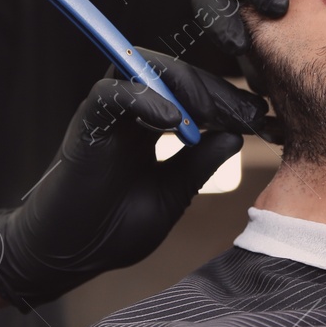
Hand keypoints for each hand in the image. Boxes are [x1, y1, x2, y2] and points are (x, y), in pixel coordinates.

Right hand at [0, 50, 268, 310]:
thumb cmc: (110, 231)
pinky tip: (174, 123)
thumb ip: (199, 165)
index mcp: (148, 126)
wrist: (65, 256)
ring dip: (187, 87)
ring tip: (215, 115)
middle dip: (217, 90)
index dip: (226, 100)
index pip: (191, 93)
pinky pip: (113, 93)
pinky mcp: (86, 125)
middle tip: (249, 113)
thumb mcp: (172, 196)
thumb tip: (235, 137)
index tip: (259, 119)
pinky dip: (144, 99)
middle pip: (175, 74)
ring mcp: (107, 116)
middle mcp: (128, 113)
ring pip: (146, 69)